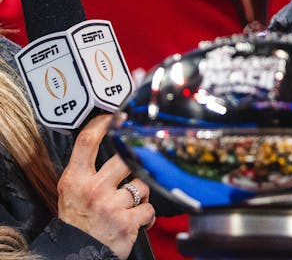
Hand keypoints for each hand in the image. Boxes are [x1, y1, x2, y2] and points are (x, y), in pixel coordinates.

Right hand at [57, 114, 154, 258]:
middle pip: (125, 158)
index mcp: (74, 180)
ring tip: (130, 205)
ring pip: (142, 184)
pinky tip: (138, 221)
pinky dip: (147, 216)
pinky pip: (149, 209)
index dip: (104, 123)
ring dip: (141, 194)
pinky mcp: (126, 222)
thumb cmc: (76, 224)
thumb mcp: (70, 194)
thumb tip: (107, 143)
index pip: (87, 142)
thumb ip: (86, 171)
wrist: (75, 257)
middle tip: (130, 174)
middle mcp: (92, 190)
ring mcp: (110, 206)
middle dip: (134, 164)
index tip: (119, 116)